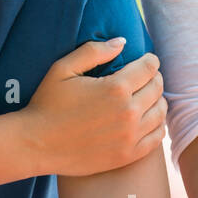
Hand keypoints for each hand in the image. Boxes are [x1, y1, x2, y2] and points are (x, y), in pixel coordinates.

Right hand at [20, 40, 165, 176]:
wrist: (36, 145)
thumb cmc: (47, 104)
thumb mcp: (63, 69)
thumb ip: (94, 51)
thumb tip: (122, 42)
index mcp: (115, 88)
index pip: (149, 67)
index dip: (150, 60)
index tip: (146, 59)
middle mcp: (128, 112)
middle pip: (157, 88)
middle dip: (154, 78)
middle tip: (145, 77)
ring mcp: (130, 136)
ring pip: (161, 112)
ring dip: (157, 100)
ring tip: (146, 97)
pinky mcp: (128, 155)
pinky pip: (157, 136)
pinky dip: (157, 124)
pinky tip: (146, 119)